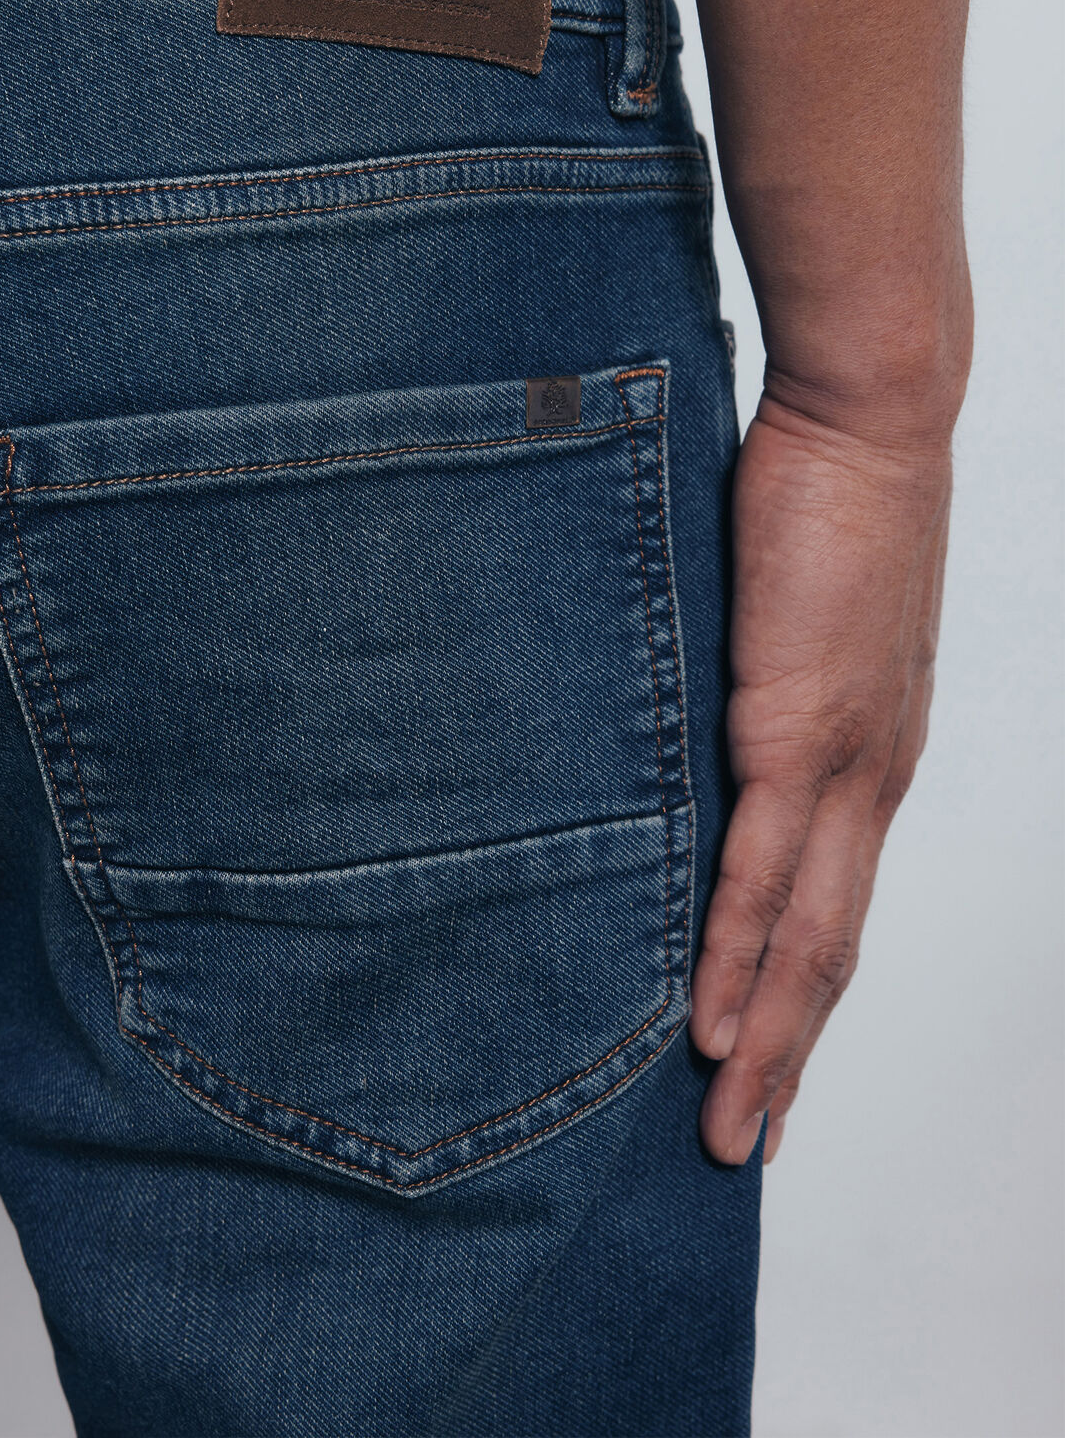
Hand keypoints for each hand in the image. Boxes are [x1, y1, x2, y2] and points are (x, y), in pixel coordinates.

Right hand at [691, 391, 953, 1164]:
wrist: (869, 415)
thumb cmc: (825, 492)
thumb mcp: (785, 608)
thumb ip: (749, 671)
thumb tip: (686, 702)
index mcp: (872, 753)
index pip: (839, 903)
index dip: (807, 997)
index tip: (773, 1064)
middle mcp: (873, 779)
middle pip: (834, 953)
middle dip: (793, 1061)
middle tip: (746, 1143)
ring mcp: (844, 763)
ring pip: (808, 939)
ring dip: (768, 1045)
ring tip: (728, 1125)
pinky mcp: (801, 730)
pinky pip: (764, 872)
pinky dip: (738, 959)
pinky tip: (712, 1026)